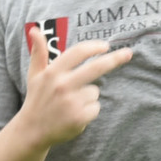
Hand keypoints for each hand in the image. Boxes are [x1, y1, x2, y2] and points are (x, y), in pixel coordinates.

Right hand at [15, 25, 130, 147]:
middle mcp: (62, 85)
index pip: (77, 52)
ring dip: (88, 96)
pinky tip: (74, 115)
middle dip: (115, 59)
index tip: (105, 46)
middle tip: (128, 53)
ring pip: (95, 91)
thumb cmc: (37, 99)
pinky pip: (95, 107)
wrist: (32, 131)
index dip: (93, 47)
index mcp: (52, 73)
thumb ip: (38, 52)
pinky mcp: (79, 117)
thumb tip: (35, 29)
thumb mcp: (34, 75)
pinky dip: (89, 111)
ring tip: (71, 104)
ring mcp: (71, 102)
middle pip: (96, 67)